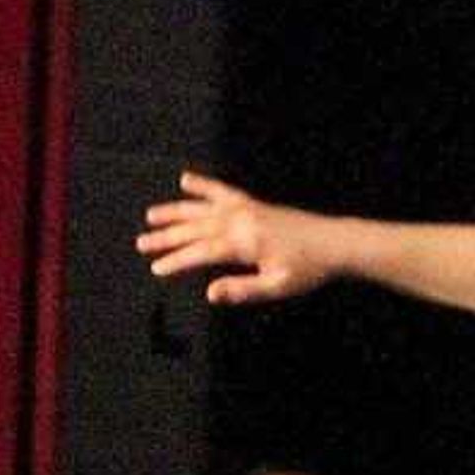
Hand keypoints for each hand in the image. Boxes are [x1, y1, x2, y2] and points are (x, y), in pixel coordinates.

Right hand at [137, 171, 336, 305]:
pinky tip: (186, 180)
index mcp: (244, 242)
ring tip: (151, 216)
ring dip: (175, 211)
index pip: (201, 252)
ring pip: (202, 208)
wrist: (333, 243)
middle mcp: (241, 220)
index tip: (156, 268)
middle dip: (166, 236)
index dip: (177, 260)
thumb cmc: (308, 268)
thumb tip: (211, 294)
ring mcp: (246, 209)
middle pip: (195, 227)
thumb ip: (242, 289)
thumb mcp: (276, 286)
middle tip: (141, 243)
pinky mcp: (253, 204)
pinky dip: (204, 186)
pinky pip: (223, 191)